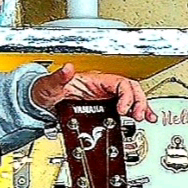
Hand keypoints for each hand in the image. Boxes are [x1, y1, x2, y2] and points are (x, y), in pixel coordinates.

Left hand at [29, 62, 156, 122]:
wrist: (38, 102)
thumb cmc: (44, 91)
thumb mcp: (48, 85)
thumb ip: (58, 78)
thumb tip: (67, 69)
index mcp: (93, 79)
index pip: (119, 82)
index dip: (126, 95)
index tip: (122, 109)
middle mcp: (101, 86)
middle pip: (131, 89)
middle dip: (139, 101)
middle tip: (138, 115)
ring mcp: (104, 97)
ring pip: (132, 97)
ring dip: (143, 106)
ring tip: (148, 117)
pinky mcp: (103, 107)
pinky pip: (125, 108)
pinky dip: (136, 112)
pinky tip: (145, 118)